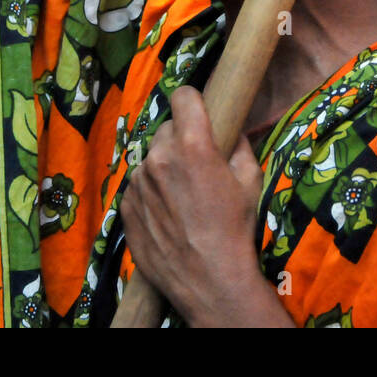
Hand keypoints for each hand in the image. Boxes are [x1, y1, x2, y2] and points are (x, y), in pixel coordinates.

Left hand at [119, 85, 278, 326]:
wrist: (208, 280)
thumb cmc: (234, 231)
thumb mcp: (251, 183)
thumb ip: (239, 147)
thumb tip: (232, 132)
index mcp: (193, 145)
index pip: (183, 96)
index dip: (194, 103)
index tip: (200, 114)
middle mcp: (160, 157)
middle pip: (167, 128)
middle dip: (181, 139)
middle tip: (196, 165)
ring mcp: (138, 181)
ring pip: (151, 158)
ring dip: (164, 167)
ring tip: (182, 196)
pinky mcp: (125, 204)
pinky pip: (138, 184)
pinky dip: (151, 191)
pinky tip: (167, 213)